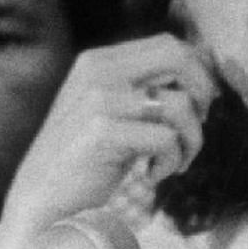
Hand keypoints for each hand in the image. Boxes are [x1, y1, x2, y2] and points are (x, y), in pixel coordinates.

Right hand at [0, 35, 216, 248]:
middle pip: (180, 58)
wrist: (41, 204)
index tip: (199, 108)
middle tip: (194, 127)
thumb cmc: (87, 160)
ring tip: (172, 162)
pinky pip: (167, 139)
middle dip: (203, 93)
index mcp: (99, 61)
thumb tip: (205, 75)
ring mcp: (98, 100)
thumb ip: (146, 89)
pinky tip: (152, 174)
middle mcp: (98, 71)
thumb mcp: (113, 111)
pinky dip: (171, 162)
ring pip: (181, 104)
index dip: (198, 73)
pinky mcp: (101, 132)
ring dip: (191, 141)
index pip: (170, 44)